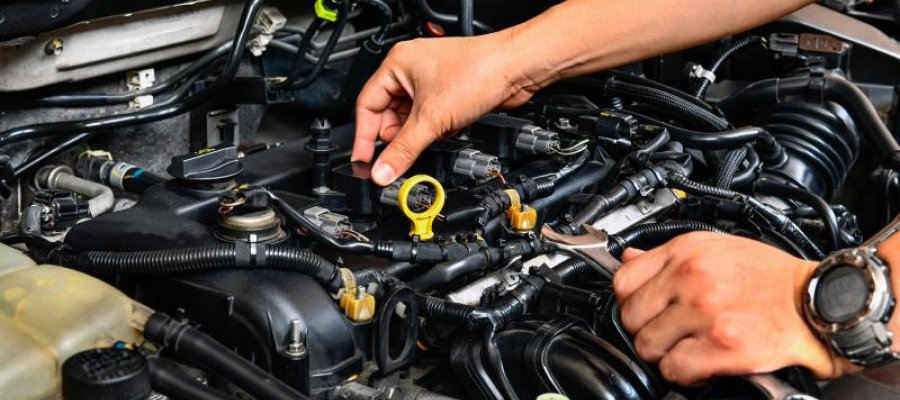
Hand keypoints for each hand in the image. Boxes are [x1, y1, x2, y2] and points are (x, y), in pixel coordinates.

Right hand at [352, 34, 540, 185]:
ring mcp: (430, 82)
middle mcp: (410, 71)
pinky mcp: (447, 94)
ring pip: (410, 119)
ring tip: (428, 140)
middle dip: (396, 137)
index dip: (365, 137)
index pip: (367, 105)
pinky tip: (444, 132)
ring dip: (417, 135)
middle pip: (388, 115)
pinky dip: (434, 130)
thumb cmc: (479, 70)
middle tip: (397, 158)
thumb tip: (382, 171)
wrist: (517, 69)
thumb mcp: (432, 118)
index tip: (364, 161)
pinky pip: (429, 119)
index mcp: (396, 64)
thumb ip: (403, 149)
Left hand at [613, 232, 847, 385]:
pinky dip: (684, 372)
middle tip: (666, 332)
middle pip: (630, 316)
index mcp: (687, 252)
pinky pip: (674, 368)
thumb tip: (628, 258)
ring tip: (686, 346)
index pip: (623, 280)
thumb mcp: (717, 247)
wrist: (818, 302)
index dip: (628, 300)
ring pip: (648, 346)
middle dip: (645, 329)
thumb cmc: (772, 277)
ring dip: (663, 353)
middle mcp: (692, 278)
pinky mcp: (722, 345)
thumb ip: (670, 256)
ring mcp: (705, 312)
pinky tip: (701, 361)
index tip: (641, 309)